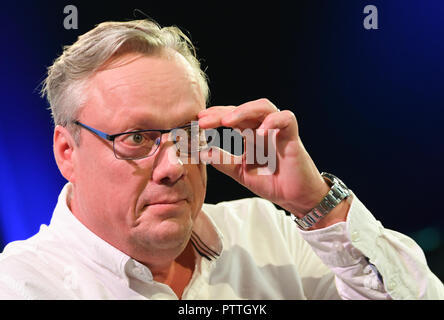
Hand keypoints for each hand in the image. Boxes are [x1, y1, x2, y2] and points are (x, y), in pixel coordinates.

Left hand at [198, 98, 334, 218]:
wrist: (295, 198)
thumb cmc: (271, 182)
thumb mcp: (240, 172)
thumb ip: (222, 161)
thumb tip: (200, 152)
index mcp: (251, 134)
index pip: (232, 118)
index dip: (215, 116)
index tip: (198, 121)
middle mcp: (263, 128)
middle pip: (243, 110)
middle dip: (223, 113)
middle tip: (204, 120)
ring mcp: (278, 131)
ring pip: (264, 107)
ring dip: (244, 111)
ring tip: (227, 121)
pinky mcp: (292, 137)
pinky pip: (286, 119)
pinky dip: (273, 121)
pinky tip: (259, 131)